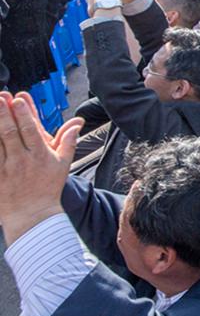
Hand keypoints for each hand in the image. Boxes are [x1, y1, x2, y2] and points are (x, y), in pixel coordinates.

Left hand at [0, 92, 83, 244]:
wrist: (33, 216)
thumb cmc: (48, 189)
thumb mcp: (63, 164)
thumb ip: (68, 142)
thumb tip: (76, 124)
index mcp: (40, 155)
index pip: (31, 129)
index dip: (24, 113)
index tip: (18, 98)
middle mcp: (21, 160)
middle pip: (10, 132)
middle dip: (4, 113)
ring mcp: (6, 170)